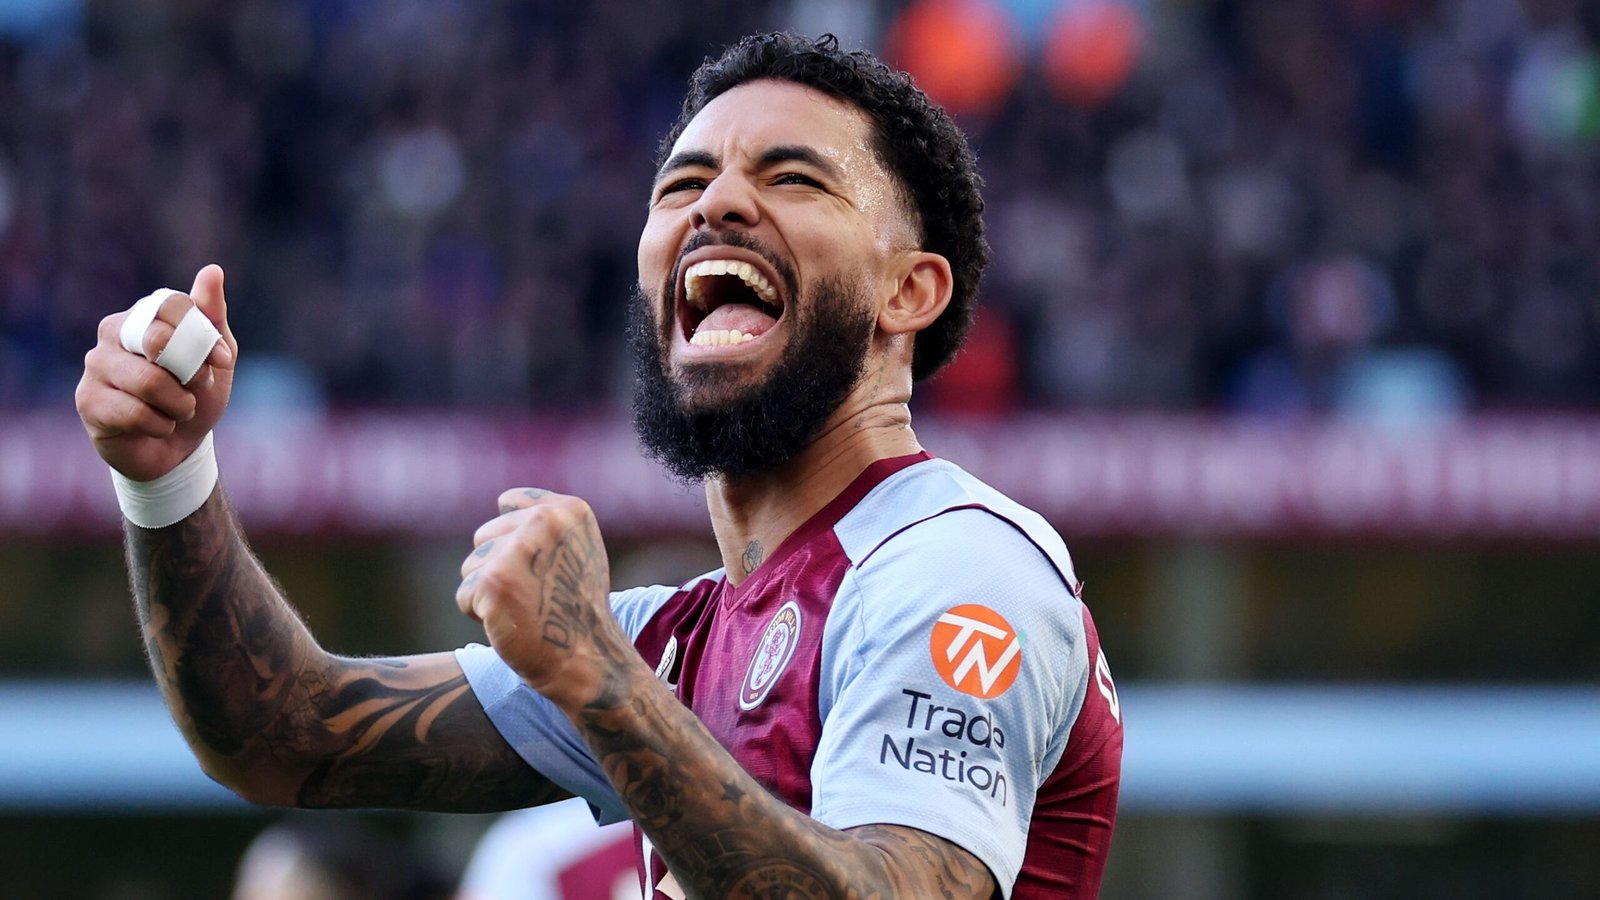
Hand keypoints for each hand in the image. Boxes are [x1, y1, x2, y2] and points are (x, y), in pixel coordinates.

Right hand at [76, 265, 237, 481]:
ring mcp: (95, 365)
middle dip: (191, 373)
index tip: (221, 361)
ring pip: (149, 381)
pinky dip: (161, 425)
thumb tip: (213, 271)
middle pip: (158, 340)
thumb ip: (212, 317)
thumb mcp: (216, 357)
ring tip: (178, 411)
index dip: (202, 336)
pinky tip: (157, 426)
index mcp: (144, 315)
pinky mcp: (87, 400)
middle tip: (196, 388)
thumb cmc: (194, 395)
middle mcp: (112, 332)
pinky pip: (134, 412)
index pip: (170, 305)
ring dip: (179, 405)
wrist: (177, 447)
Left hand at [457, 488, 630, 708]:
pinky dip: (481, 616)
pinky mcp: (494, 581)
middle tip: (534, 595)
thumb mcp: (578, 550)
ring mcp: (518, 550)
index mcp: (568, 510)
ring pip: (471, 566)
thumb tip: (503, 502)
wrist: (586, 659)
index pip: (509, 503)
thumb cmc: (577, 609)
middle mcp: (544, 522)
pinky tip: (512, 624)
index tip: (542, 569)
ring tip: (524, 609)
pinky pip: (465, 595)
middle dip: (498, 567)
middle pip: (484, 536)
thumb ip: (545, 523)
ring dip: (488, 593)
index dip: (514, 541)